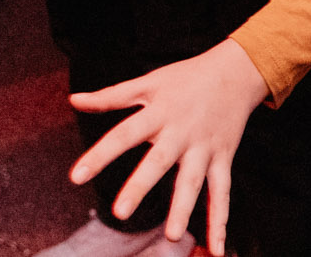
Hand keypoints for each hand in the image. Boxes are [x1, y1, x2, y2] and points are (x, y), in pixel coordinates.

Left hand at [68, 39, 268, 255]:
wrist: (237, 71)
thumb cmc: (186, 78)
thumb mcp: (149, 82)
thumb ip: (111, 96)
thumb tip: (73, 100)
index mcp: (159, 113)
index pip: (124, 135)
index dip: (100, 156)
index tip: (76, 177)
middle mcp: (181, 133)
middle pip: (158, 161)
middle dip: (140, 186)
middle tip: (121, 213)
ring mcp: (204, 148)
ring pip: (193, 181)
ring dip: (184, 208)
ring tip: (173, 236)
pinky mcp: (223, 159)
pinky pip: (222, 193)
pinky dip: (220, 221)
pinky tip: (216, 249)